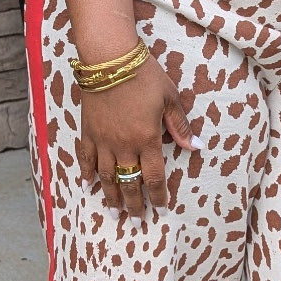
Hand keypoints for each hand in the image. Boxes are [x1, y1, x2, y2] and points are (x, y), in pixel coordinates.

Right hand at [79, 53, 195, 217]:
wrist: (109, 58)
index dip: (158, 196)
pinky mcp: (87, 131)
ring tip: (114, 211)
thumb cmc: (144, 75)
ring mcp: (103, 140)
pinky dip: (86, 173)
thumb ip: (179, 126)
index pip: (154, 177)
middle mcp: (124, 145)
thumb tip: (195, 147)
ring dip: (111, 195)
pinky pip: (85, 158)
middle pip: (129, 183)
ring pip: (106, 176)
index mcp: (147, 139)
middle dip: (134, 205)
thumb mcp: (169, 98)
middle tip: (136, 222)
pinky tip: (88, 185)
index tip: (161, 209)